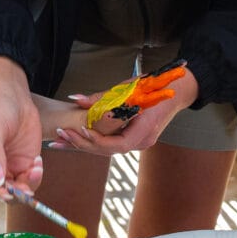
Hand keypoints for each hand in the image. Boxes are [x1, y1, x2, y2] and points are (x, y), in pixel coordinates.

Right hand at [0, 58, 44, 198]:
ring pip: (14, 190)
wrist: (16, 99)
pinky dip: (35, 177)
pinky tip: (38, 162)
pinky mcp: (20, 168)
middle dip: (11, 192)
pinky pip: (28, 181)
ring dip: (26, 186)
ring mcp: (4, 170)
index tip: (4, 190)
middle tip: (25, 189)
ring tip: (35, 169)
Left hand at [53, 68, 199, 155]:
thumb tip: (77, 99)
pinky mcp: (133, 138)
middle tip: (59, 137)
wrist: (177, 90)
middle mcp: (142, 141)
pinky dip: (93, 140)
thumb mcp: (128, 88)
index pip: (118, 145)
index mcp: (146, 130)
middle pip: (109, 151)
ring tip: (59, 141)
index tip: (80, 130)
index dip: (97, 140)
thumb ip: (102, 97)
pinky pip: (110, 143)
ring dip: (84, 144)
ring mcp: (139, 142)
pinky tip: (75, 138)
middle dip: (82, 144)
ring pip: (107, 149)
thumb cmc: (156, 86)